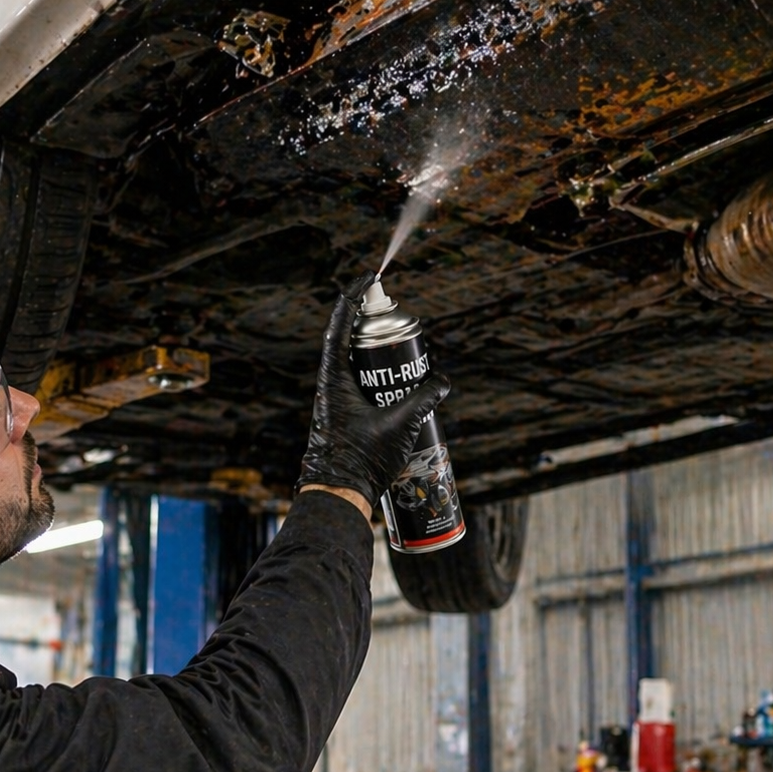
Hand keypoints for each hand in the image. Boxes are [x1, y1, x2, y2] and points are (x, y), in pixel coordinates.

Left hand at [296, 271, 449, 507]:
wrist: (339, 493)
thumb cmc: (362, 460)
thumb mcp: (402, 424)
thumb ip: (424, 398)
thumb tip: (442, 381)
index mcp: (334, 378)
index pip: (340, 326)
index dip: (354, 298)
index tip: (370, 278)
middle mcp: (330, 385)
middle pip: (348, 340)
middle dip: (372, 323)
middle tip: (397, 314)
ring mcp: (334, 400)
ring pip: (354, 363)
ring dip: (375, 351)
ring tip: (402, 347)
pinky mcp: (341, 415)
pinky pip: (358, 383)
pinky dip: (375, 375)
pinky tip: (396, 382)